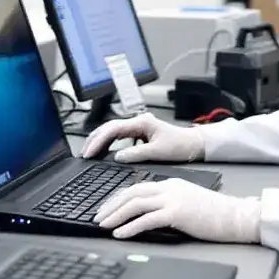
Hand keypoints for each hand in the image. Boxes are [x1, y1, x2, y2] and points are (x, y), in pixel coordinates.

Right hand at [80, 113, 204, 163]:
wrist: (194, 144)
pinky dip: (108, 142)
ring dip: (99, 140)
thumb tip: (118, 157)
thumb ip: (137, 154)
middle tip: (84, 153)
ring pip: (112, 130)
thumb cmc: (180, 145)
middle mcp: (138, 121)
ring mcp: (138, 126)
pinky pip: (119, 135)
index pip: (113, 129)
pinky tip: (103, 151)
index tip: (89, 153)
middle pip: (109, 127)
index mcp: (141, 122)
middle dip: (94, 140)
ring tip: (88, 152)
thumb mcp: (158, 152)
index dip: (99, 141)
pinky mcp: (139, 133)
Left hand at [93, 178, 260, 242]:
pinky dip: (130, 226)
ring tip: (103, 225)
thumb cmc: (216, 214)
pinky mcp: (177, 213)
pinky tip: (120, 234)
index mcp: (170, 183)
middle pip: (131, 193)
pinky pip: (147, 219)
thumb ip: (169, 204)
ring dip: (115, 215)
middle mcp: (169, 188)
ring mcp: (173, 199)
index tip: (107, 208)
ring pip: (135, 204)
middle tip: (97, 217)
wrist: (236, 216)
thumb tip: (148, 216)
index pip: (137, 187)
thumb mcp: (188, 201)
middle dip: (111, 205)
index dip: (118, 198)